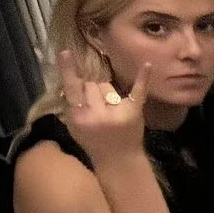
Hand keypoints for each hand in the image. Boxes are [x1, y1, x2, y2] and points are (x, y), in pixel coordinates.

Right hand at [57, 48, 147, 166]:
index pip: (72, 89)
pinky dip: (143, 78)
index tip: (66, 52)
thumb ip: (71, 105)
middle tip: (96, 107)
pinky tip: (147, 64)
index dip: (68, 70)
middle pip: (91, 85)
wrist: (118, 160)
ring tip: (109, 110)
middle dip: (91, 92)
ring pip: (107, 86)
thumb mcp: (74, 126)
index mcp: (80, 117)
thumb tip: (74, 81)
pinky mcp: (135, 112)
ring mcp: (118, 113)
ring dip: (106, 93)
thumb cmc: (92, 141)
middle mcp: (98, 114)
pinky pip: (138, 91)